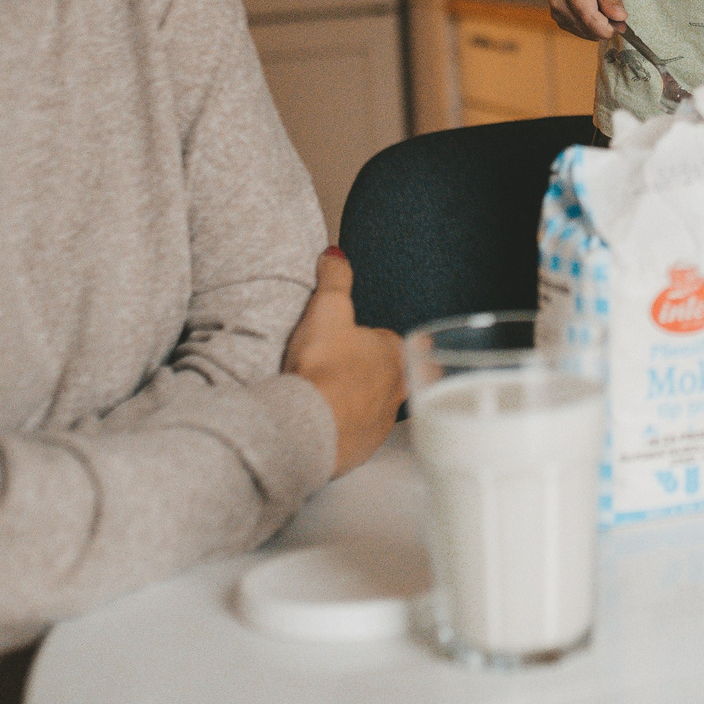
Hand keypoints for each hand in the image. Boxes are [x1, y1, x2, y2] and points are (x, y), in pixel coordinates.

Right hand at [284, 249, 406, 475]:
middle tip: (341, 370)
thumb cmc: (322, 365)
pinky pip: (355, 436)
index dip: (368, 341)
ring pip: (373, 407)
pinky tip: (323, 425)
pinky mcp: (361, 450)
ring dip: (355, 403)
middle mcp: (396, 391)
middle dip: (368, 373)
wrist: (306, 424)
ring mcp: (380, 424)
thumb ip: (334, 278)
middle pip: (387, 377)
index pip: (388, 343)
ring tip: (328, 397)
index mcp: (395, 356)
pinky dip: (342, 430)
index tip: (350, 342)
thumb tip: (335, 253)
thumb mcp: (326, 309)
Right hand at [547, 0, 625, 40]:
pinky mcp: (556, 15)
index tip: (623, 21)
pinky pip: (579, 30)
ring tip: (601, 2)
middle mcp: (558, 1)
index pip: (591, 22)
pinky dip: (590, 24)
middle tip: (613, 6)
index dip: (611, 27)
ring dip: (598, 24)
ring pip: (585, 33)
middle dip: (606, 24)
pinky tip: (593, 7)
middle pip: (589, 30)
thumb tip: (619, 18)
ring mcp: (554, 9)